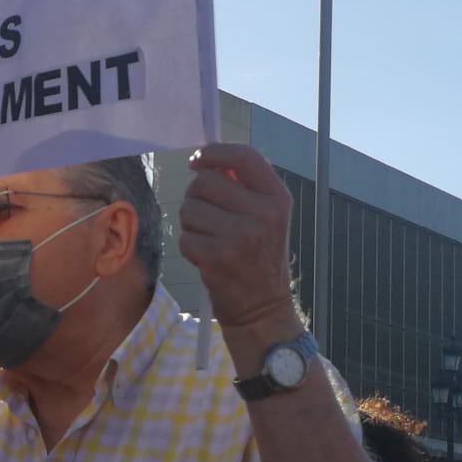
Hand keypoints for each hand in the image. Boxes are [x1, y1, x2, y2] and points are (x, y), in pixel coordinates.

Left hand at [177, 145, 299, 331]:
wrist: (262, 308)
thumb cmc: (258, 258)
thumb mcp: (266, 218)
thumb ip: (243, 187)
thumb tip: (207, 162)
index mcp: (277, 198)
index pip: (244, 156)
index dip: (214, 152)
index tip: (198, 161)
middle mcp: (263, 213)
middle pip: (205, 182)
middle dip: (196, 197)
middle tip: (208, 218)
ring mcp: (241, 235)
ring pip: (189, 208)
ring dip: (191, 224)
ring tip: (210, 240)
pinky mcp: (218, 257)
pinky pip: (184, 237)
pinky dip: (189, 247)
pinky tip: (207, 258)